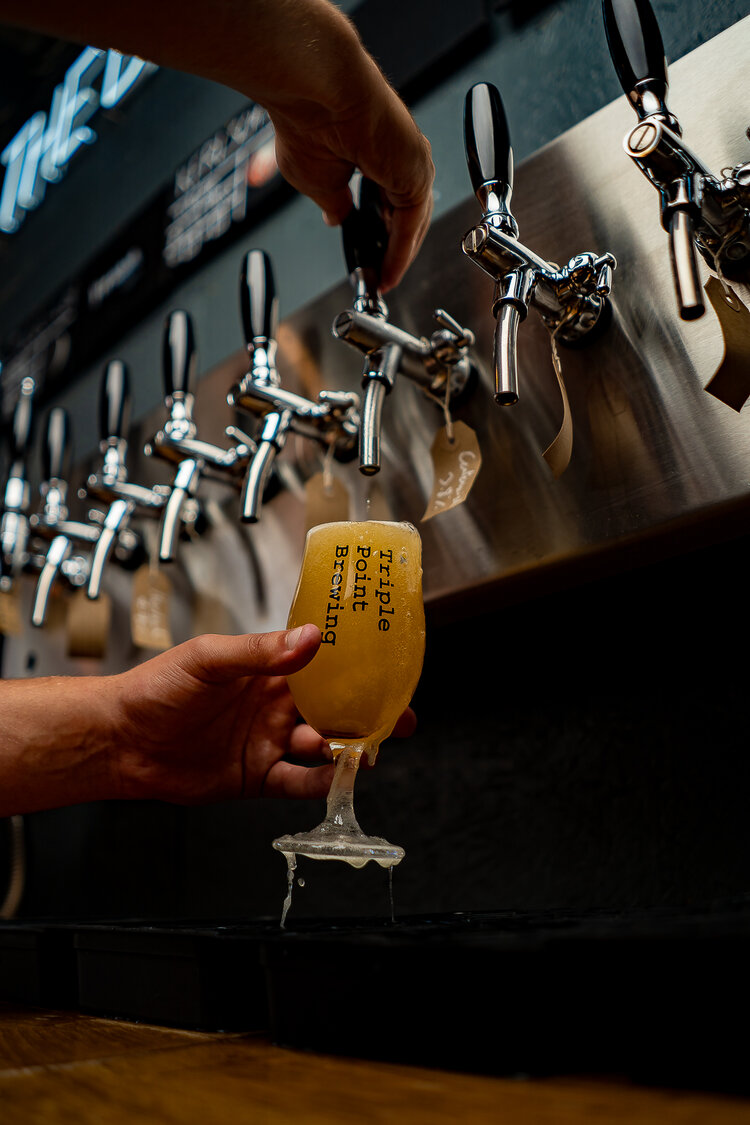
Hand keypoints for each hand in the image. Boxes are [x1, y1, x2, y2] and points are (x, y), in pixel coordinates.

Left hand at [111, 624, 415, 805]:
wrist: (120, 740)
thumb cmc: (155, 689)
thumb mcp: (208, 659)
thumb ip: (260, 652)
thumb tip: (310, 639)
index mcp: (268, 670)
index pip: (323, 666)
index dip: (357, 668)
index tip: (388, 668)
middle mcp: (275, 706)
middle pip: (335, 709)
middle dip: (369, 714)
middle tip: (400, 717)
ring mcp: (269, 743)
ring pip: (323, 748)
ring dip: (349, 749)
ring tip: (368, 750)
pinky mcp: (258, 778)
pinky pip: (299, 782)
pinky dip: (322, 782)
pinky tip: (337, 777)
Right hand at [270, 86, 433, 291]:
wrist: (318, 93)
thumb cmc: (310, 121)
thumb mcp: (317, 179)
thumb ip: (333, 203)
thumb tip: (336, 218)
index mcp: (378, 152)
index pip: (388, 204)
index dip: (379, 238)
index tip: (369, 263)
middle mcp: (400, 156)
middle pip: (405, 216)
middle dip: (390, 252)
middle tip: (376, 279)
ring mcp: (412, 164)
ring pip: (411, 223)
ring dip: (396, 257)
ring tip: (381, 281)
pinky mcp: (416, 173)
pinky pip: (411, 224)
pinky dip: (400, 252)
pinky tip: (387, 272)